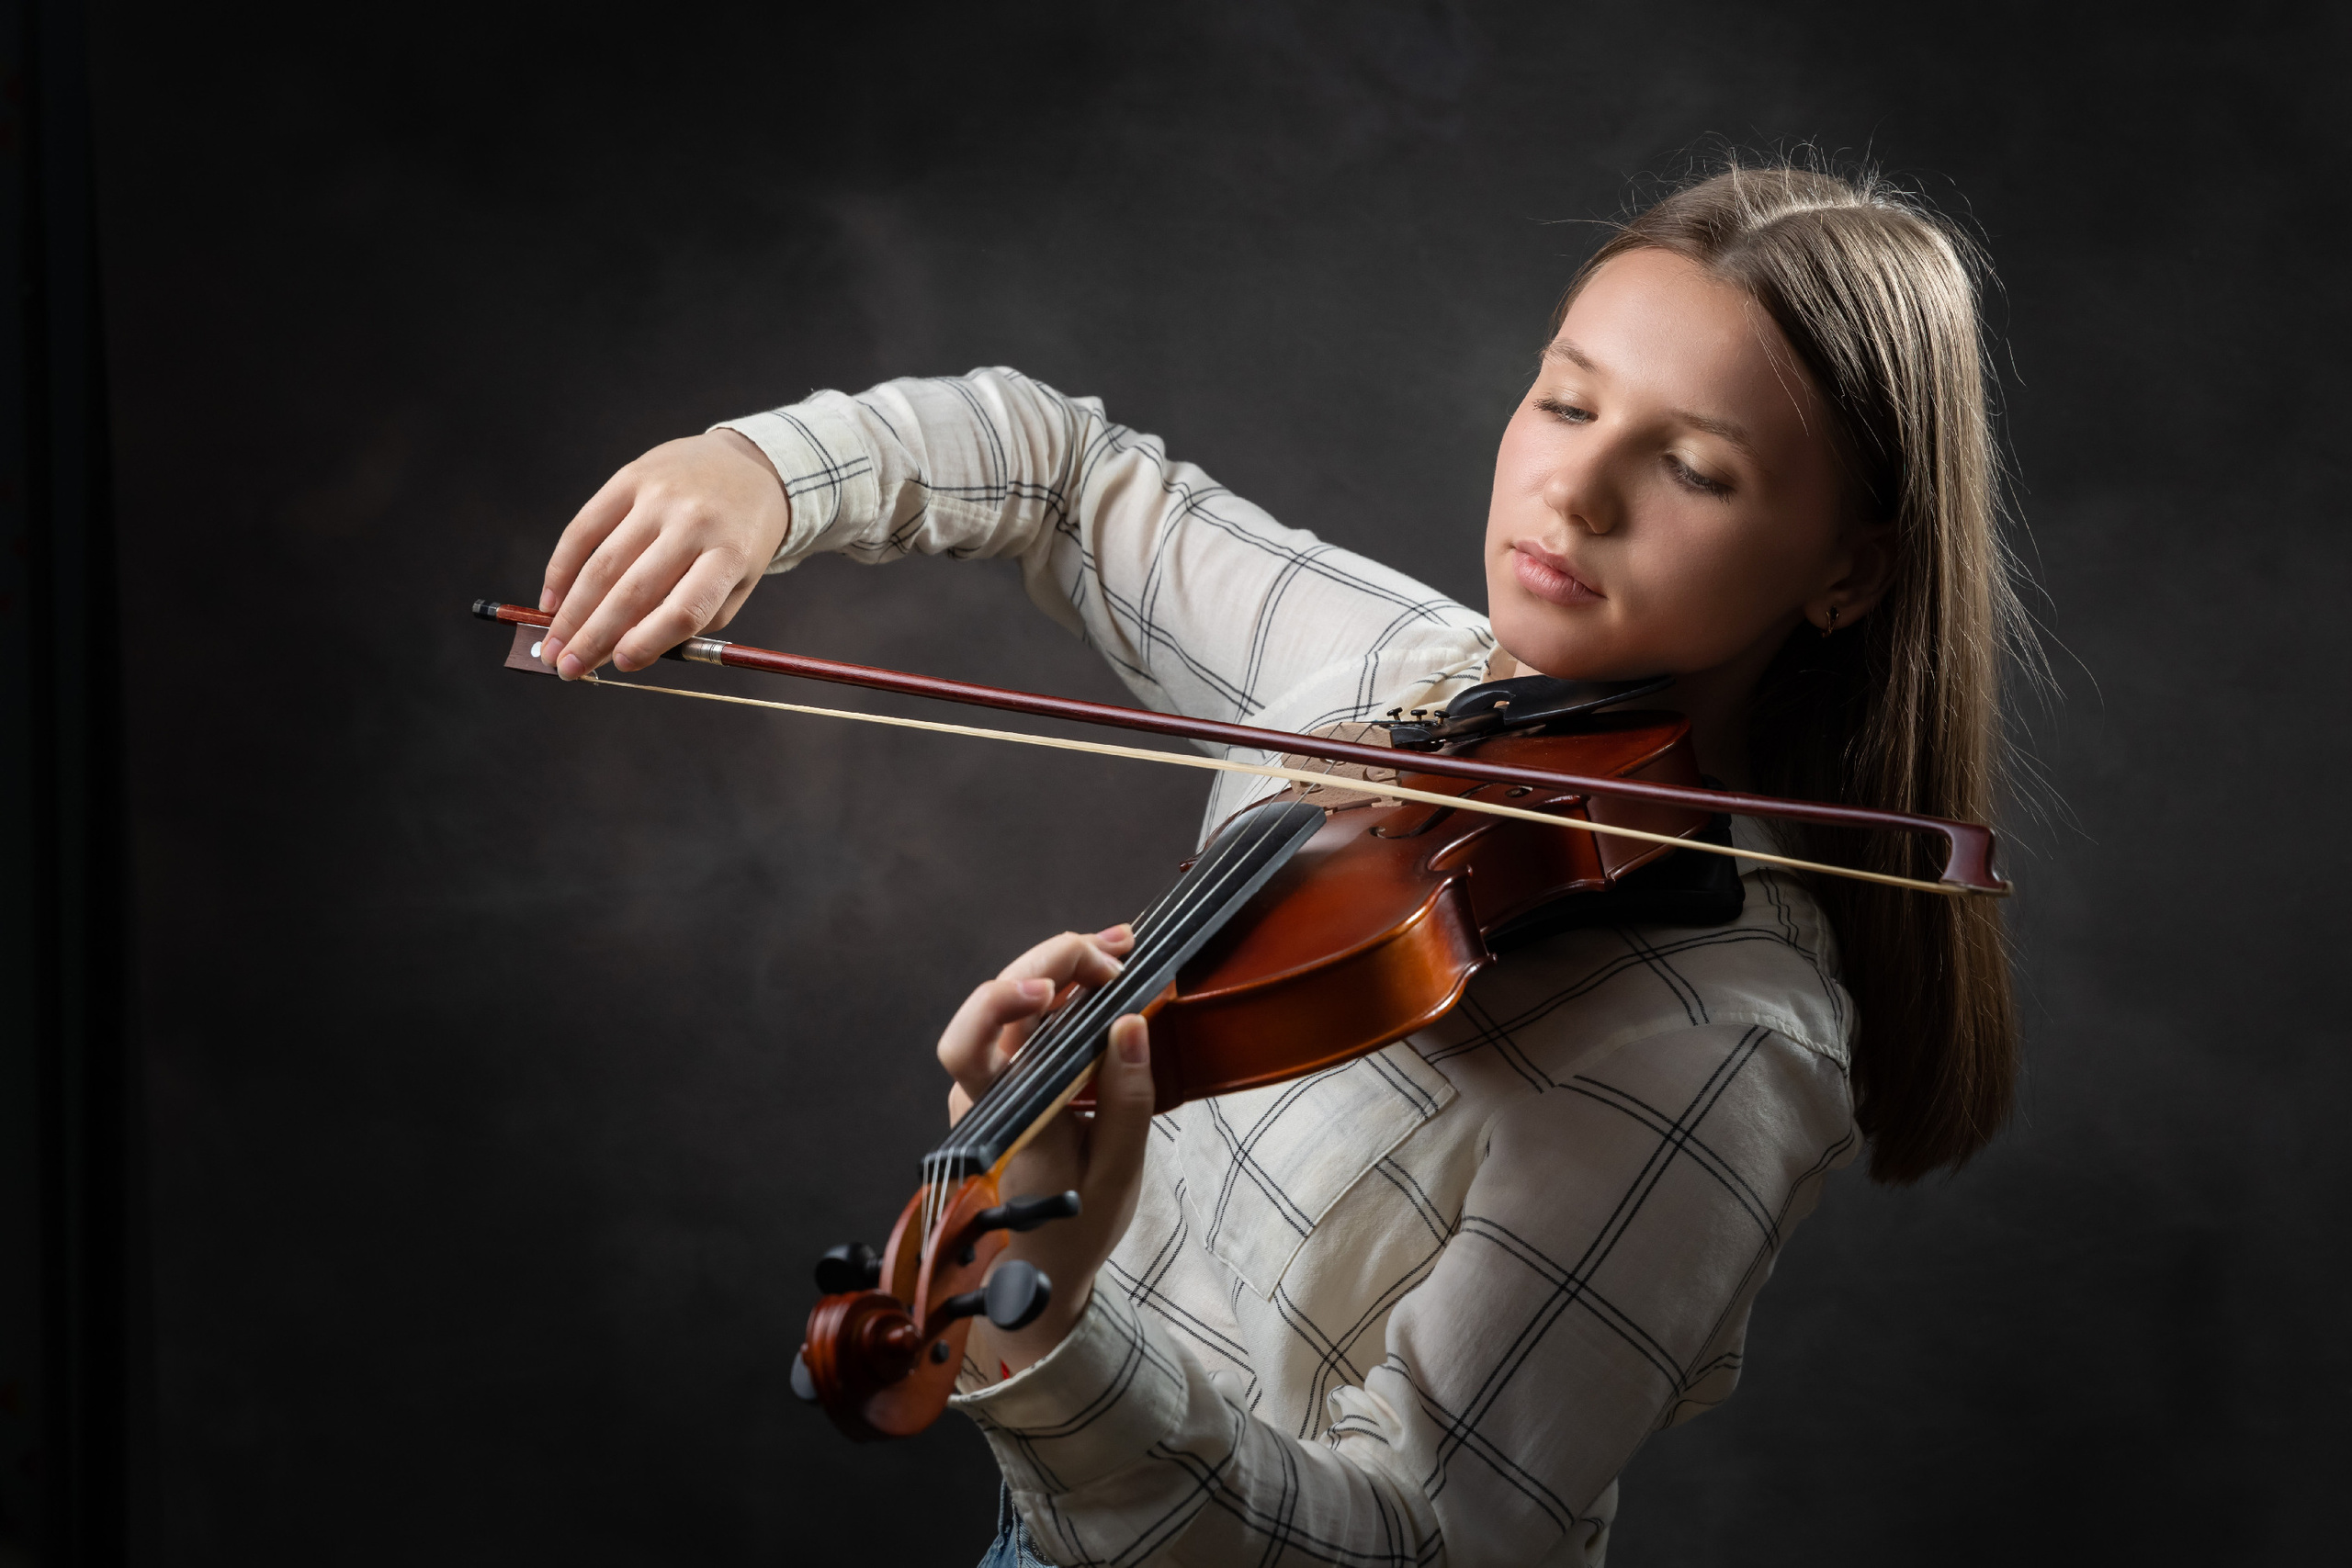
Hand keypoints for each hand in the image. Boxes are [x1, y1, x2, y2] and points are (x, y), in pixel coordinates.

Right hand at [535, 429, 791, 679]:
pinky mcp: (630, 478)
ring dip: (571, 612)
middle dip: (593, 637)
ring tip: (552, 645)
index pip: (686, 609)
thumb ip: (692, 620)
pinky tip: (552, 600)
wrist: (747, 465)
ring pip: (603, 564)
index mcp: (732, 555)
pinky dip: (562, 568)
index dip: (649, 641)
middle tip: (565, 668)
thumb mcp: (737, 583)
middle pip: (634, 591)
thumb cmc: (739, 538)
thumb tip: (625, 654)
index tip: (620, 665)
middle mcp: (695, 522)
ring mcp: (660, 497)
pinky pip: (585, 528)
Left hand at [937, 925, 1154, 1376]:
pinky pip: (1033, 1015)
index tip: (1049, 990)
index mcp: (1005, 1120)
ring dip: (1063, 965)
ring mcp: (997, 1079)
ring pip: (1014, 998)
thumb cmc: (1079, 1224)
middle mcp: (986, 1091)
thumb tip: (1130, 1022)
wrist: (1048, 1260)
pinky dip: (1069, 986)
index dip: (995, 1004)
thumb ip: (1127, 1100)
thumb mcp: (1120, 1172)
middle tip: (1116, 956)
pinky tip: (1107, 968)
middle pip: (996, 1001)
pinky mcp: (1015, 1073)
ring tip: (1120, 949)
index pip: (967, 1047)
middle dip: (1053, 963)